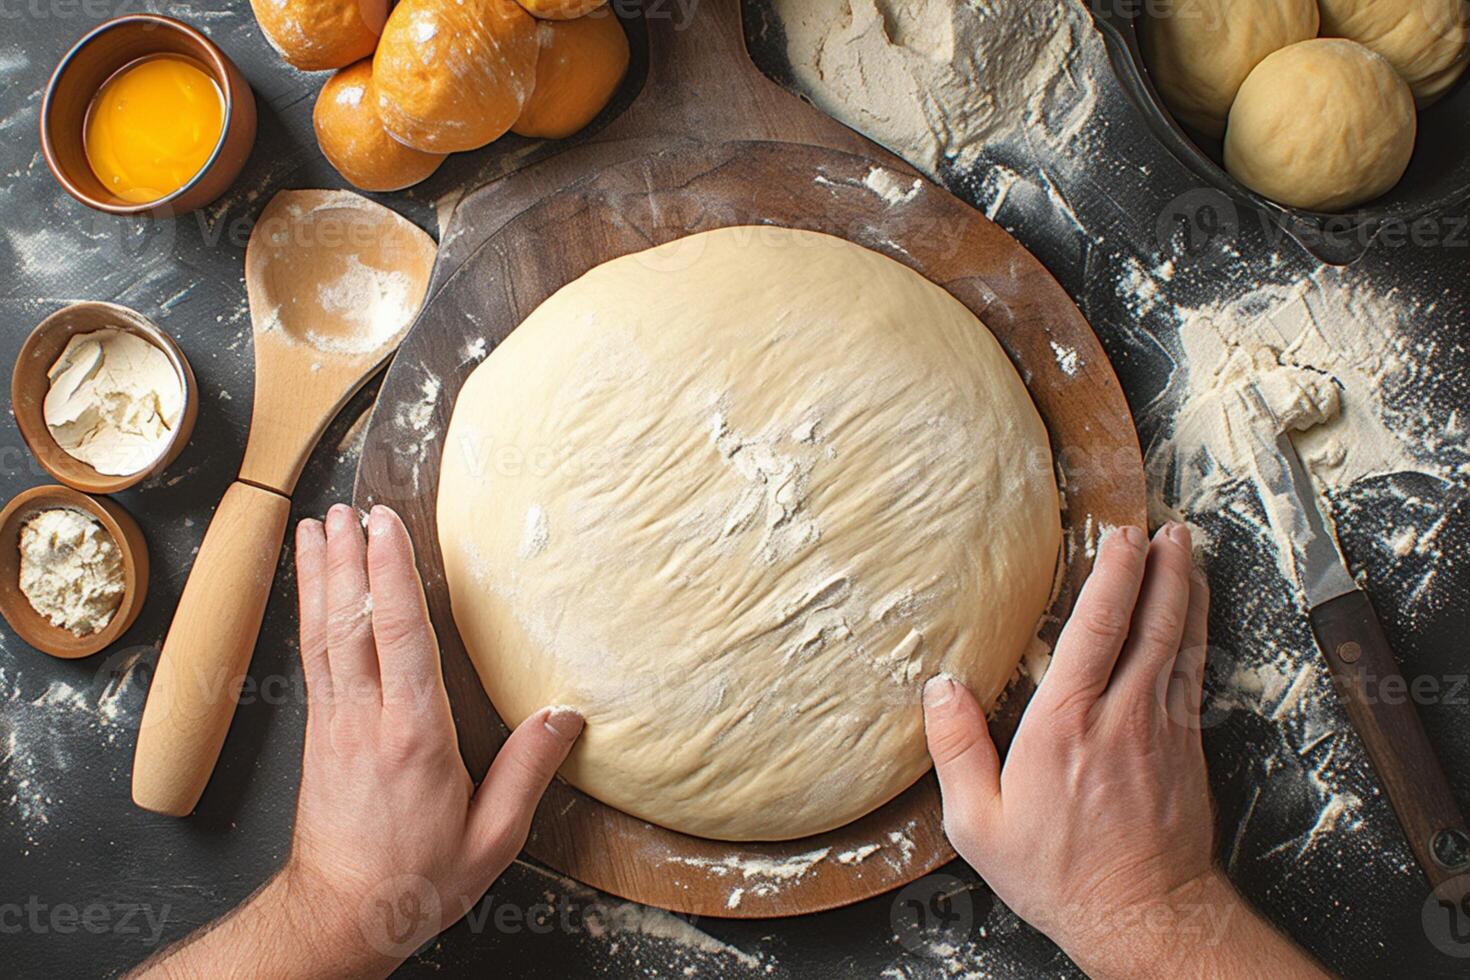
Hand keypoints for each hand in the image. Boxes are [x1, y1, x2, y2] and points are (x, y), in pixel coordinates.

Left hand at [134, 504, 581, 979]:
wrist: (338, 915)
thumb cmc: (414, 882)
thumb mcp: (492, 840)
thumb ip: (528, 773)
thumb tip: (566, 716)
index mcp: (413, 739)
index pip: (400, 640)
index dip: (392, 577)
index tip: (387, 527)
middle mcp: (365, 720)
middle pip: (351, 623)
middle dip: (349, 558)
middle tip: (348, 507)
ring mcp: (334, 723)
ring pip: (324, 633)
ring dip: (321, 575)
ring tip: (319, 525)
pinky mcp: (318, 731)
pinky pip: (311, 656)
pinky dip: (308, 611)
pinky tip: (311, 587)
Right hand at [922, 523, 1326, 978]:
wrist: (1144, 917)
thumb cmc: (1058, 874)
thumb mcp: (979, 824)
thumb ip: (956, 749)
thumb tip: (940, 688)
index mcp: (1066, 724)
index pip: (1097, 629)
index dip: (1112, 575)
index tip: (1120, 536)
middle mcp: (1122, 715)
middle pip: (1152, 622)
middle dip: (1162, 567)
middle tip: (1166, 526)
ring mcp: (1164, 729)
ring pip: (1182, 642)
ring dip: (1187, 590)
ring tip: (1187, 550)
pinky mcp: (1188, 748)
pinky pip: (1194, 673)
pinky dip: (1197, 634)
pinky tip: (1195, 616)